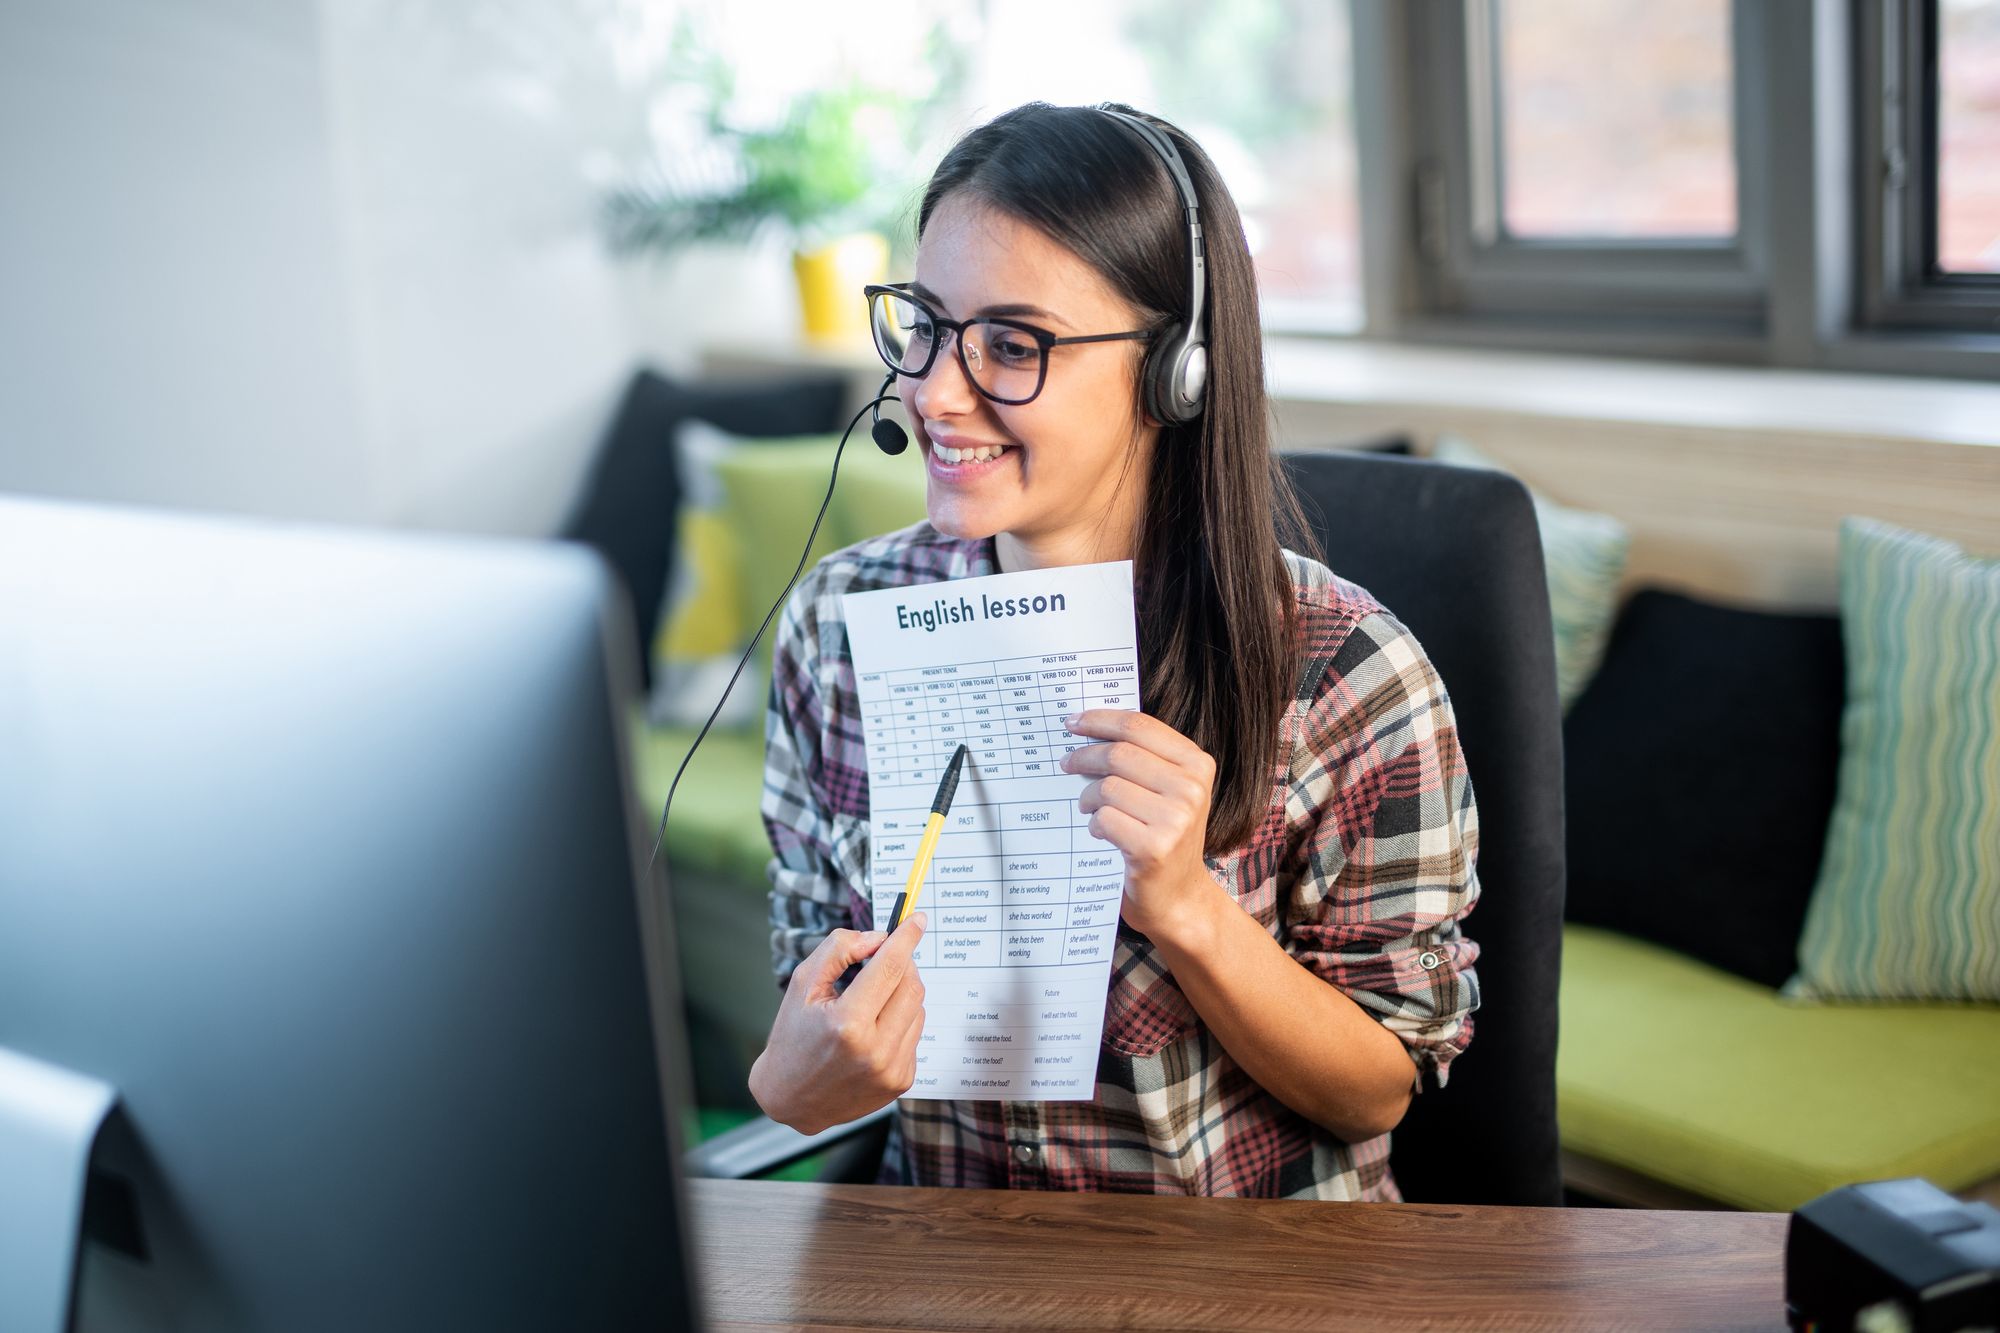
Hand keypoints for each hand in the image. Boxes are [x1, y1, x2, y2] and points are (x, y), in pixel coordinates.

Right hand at [747, 913, 926, 1134]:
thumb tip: (879, 938)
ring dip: (901, 994)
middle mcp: (875, 1050)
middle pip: (912, 986)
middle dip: (903, 964)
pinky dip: (900, 1021)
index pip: (889, 968)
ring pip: (918, 1010)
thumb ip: (839, 950)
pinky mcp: (901, 1082)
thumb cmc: (794, 1037)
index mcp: (847, 1024)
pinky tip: (874, 1029)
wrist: (791, 1098)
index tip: (918, 919)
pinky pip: (914, 1035)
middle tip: (886, 958)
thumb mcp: (803, 985)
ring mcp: (891, 1070)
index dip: (906, 938)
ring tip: (871, 1001)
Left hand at [1060, 710, 1221, 942]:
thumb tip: (1087, 726)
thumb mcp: (1167, 790)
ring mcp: (1175, 820)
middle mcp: (1191, 789)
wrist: (1178, 897)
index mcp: (1197, 764)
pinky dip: (1094, 824)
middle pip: (1120, 753)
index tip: (1073, 722)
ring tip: (1089, 808)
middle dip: (1084, 756)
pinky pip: (1104, 819)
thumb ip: (1142, 758)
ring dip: (1088, 797)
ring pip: (1108, 787)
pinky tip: (1101, 833)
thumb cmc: (1163, 836)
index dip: (1100, 719)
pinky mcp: (1153, 848)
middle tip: (1066, 764)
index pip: (1139, 726)